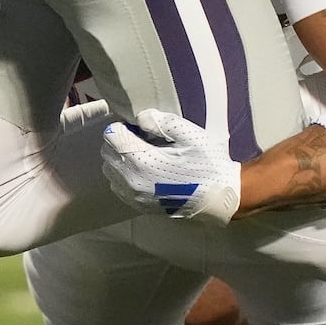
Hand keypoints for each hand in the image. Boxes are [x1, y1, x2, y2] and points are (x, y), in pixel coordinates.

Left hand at [101, 108, 240, 223]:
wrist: (219, 198)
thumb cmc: (207, 164)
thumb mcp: (190, 135)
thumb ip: (162, 122)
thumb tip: (140, 118)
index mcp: (143, 161)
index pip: (112, 136)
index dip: (122, 126)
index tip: (138, 127)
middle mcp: (132, 180)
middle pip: (107, 152)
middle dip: (119, 141)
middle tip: (141, 138)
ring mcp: (134, 196)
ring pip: (109, 170)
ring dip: (120, 158)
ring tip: (143, 155)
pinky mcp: (139, 205)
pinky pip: (118, 186)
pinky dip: (124, 175)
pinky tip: (144, 170)